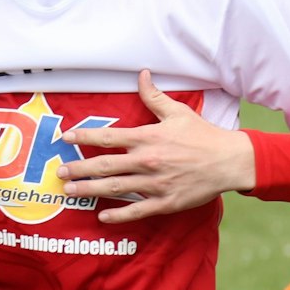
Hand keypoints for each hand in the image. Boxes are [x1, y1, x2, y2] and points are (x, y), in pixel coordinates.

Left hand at [56, 71, 254, 222]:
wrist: (230, 161)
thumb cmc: (203, 135)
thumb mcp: (177, 112)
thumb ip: (154, 96)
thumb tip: (141, 74)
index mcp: (148, 137)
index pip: (108, 137)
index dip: (84, 137)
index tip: (66, 138)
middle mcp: (147, 161)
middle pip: (104, 165)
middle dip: (78, 169)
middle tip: (59, 172)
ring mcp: (155, 183)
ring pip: (115, 188)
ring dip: (90, 190)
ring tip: (70, 191)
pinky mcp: (165, 202)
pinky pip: (137, 210)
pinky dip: (118, 214)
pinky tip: (101, 215)